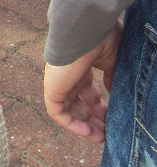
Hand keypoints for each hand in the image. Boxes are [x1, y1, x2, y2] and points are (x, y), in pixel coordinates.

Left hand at [44, 24, 120, 142]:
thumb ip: (112, 77)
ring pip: (68, 109)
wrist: (85, 28)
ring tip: (101, 137)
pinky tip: (89, 133)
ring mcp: (58, 80)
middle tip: (108, 132)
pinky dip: (72, 125)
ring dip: (84, 125)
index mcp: (80, 64)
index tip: (112, 117)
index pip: (86, 90)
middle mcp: (67, 73)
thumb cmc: (100, 38)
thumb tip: (114, 93)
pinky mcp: (51, 87)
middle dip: (93, 118)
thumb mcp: (112, 60)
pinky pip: (57, 112)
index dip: (99, 105)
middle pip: (78, 102)